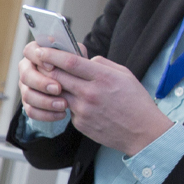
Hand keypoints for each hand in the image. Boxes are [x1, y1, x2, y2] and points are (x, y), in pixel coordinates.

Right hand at [17, 41, 80, 121]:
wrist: (77, 86)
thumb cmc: (75, 66)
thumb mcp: (77, 56)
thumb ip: (73, 53)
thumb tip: (73, 54)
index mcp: (36, 53)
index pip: (29, 51)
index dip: (38, 59)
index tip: (52, 67)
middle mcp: (27, 69)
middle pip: (26, 75)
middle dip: (41, 83)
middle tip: (58, 89)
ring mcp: (26, 87)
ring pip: (28, 95)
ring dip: (46, 101)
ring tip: (64, 105)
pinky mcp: (29, 103)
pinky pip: (32, 111)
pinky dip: (47, 115)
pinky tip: (62, 114)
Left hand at [22, 42, 173, 155]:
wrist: (143, 133)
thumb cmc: (136, 102)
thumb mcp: (124, 75)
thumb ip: (102, 64)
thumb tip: (85, 59)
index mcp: (103, 77)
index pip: (70, 62)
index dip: (52, 55)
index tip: (42, 50)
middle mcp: (90, 94)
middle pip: (58, 77)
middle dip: (46, 69)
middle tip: (41, 63)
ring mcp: (84, 110)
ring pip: (59, 94)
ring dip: (55, 87)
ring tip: (61, 83)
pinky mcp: (80, 124)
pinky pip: (68, 109)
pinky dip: (69, 103)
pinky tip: (81, 103)